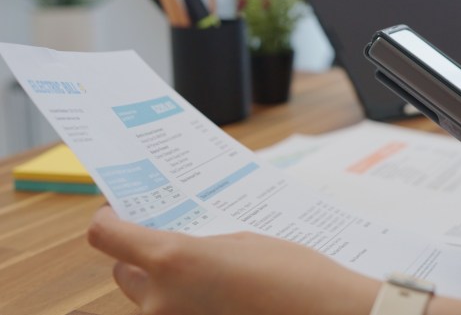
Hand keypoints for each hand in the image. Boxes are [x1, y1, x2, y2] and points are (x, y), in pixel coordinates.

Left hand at [88, 206, 378, 314]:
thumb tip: (182, 249)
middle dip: (140, 256)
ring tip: (205, 272)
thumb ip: (201, 245)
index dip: (109, 221)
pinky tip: (219, 294)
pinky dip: (188, 305)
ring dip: (166, 285)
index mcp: (173, 261)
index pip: (107, 237)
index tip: (119, 212)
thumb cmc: (296, 276)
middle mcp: (161, 301)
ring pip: (150, 301)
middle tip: (168, 239)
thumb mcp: (244, 243)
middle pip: (124, 274)